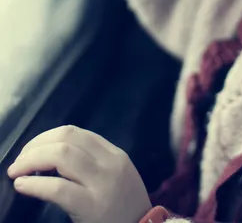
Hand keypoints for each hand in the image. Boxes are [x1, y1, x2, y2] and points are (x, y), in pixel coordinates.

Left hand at [7, 125, 151, 222]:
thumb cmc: (125, 207)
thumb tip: (53, 153)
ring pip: (62, 157)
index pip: (76, 132)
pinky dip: (36, 184)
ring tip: (17, 171)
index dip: (47, 137)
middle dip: (36, 147)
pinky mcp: (92, 206)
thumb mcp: (117, 175)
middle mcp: (110, 163)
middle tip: (20, 161)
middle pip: (66, 139)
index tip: (32, 150)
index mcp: (114, 154)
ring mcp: (102, 184)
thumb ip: (94, 161)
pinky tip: (23, 185)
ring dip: (31, 160)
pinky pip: (59, 189)